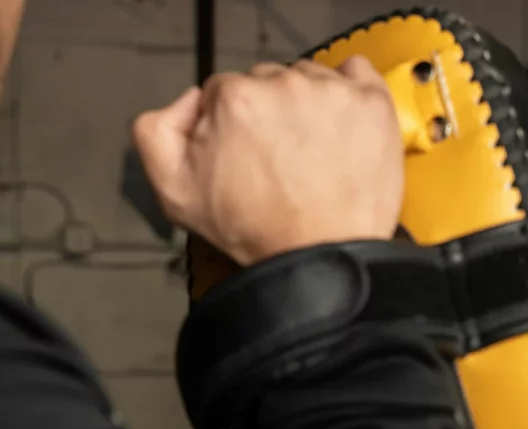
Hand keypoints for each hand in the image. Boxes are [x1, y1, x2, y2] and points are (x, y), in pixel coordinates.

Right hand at [132, 57, 404, 266]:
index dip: (231, 125)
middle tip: (279, 158)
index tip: (245, 154)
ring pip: (308, 78)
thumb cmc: (254, 230)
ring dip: (307, 104)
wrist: (323, 257)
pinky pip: (356, 72)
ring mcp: (333, 90)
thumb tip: (190, 101)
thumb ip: (156, 131)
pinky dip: (348, 91)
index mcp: (235, 98)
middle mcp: (284, 83)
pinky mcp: (372, 101)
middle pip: (267, 81)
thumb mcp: (174, 192)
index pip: (224, 91)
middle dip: (268, 112)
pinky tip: (341, 123)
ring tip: (312, 150)